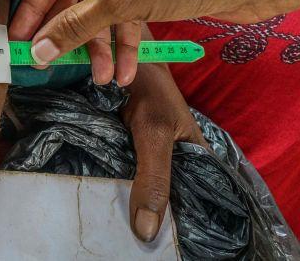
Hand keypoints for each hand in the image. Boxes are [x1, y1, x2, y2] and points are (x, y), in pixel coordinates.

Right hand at [10, 0, 245, 82]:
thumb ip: (77, 25)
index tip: (19, 37)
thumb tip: (39, 50)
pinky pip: (125, 13)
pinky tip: (124, 71)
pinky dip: (124, 41)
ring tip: (102, 78)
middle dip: (73, 32)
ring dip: (101, 43)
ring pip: (102, 6)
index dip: (37, 7)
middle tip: (53, 64)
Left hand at [122, 63, 207, 241]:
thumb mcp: (154, 134)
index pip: (200, 207)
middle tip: (131, 246)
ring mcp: (150, 161)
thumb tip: (147, 232)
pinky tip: (99, 210)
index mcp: (198, 162)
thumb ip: (154, 178)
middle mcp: (177, 165)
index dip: (185, 230)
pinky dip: (111, 193)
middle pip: (167, 205)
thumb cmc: (149, 91)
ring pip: (140, 194)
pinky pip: (120, 180)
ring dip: (128, 210)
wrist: (118, 59)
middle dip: (152, 222)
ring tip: (112, 236)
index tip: (164, 251)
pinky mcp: (126, 155)